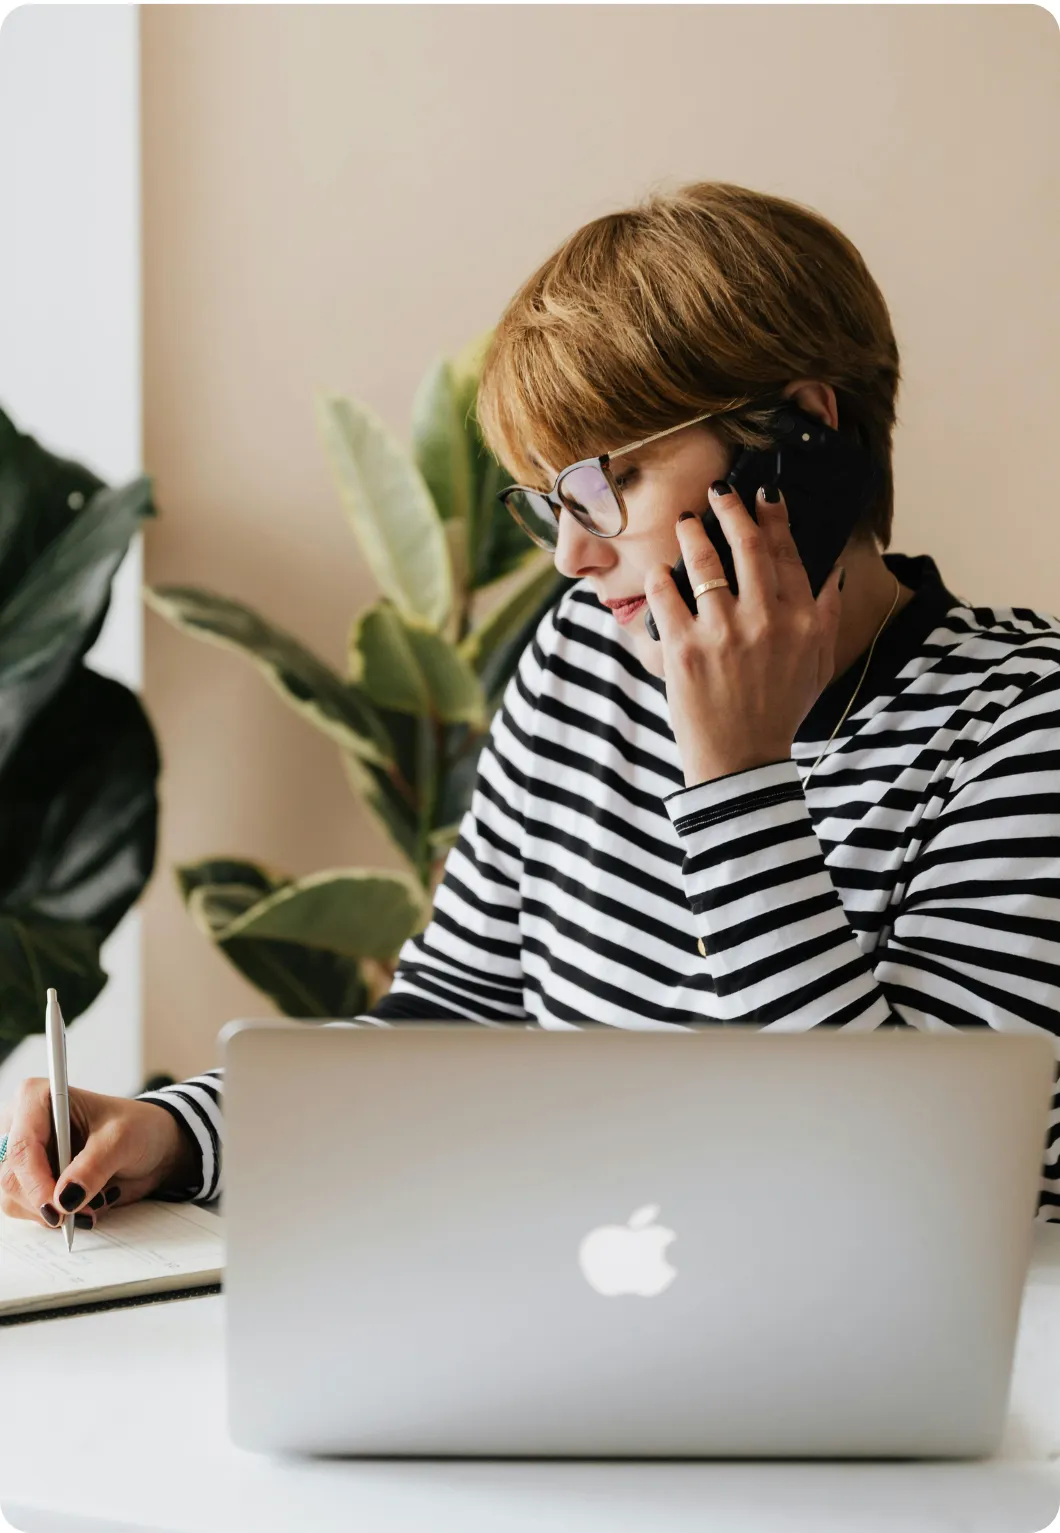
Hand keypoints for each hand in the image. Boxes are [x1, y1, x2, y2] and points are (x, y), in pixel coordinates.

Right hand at [0, 1081, 197, 1229]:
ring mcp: (27, 1155)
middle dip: (47, 1201)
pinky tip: (85, 1204)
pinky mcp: (33, 1179)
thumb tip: (64, 1198)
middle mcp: (24, 1125)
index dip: (35, 1181)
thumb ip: (93, 1166)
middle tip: (85, 1210)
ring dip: (53, 1212)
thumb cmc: (138, 1127)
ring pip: (14, 1198)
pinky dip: (56, 1216)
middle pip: (12, 1176)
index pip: (22, 1145)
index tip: (58, 1207)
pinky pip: (27, 1209)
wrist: (153, 1144)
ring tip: (93, 1204)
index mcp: (39, 1098)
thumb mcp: (122, 1139)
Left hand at [646, 480, 842, 786]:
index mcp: (801, 621)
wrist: (741, 760)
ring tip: (684, 521)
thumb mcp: (818, 664)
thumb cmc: (779, 711)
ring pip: (704, 563)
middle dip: (731, 508)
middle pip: (747, 545)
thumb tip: (832, 571)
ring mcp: (722, 633)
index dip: (774, 516)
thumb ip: (827, 616)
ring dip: (692, 533)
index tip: (765, 492)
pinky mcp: (684, 648)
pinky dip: (660, 577)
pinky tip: (658, 570)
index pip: (787, 553)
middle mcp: (765, 620)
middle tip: (719, 491)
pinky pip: (666, 595)